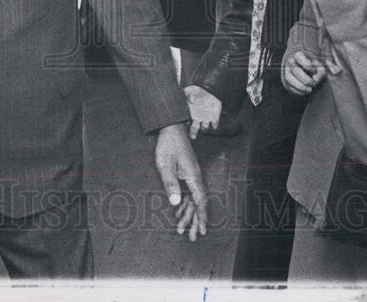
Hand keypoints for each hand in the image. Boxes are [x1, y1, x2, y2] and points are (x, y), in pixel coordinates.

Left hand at [155, 123, 206, 240]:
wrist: (171, 128)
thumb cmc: (168, 145)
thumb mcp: (165, 165)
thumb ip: (170, 184)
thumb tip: (175, 203)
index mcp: (193, 176)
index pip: (200, 201)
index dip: (201, 216)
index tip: (201, 230)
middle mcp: (195, 177)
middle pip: (197, 203)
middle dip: (194, 221)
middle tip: (191, 237)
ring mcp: (191, 175)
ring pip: (192, 199)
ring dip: (188, 214)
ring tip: (182, 229)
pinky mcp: (186, 173)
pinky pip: (187, 192)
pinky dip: (183, 204)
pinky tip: (178, 213)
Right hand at [184, 85, 221, 139]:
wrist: (209, 90)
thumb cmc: (197, 91)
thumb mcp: (189, 91)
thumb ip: (187, 95)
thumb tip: (190, 101)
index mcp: (191, 113)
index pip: (187, 123)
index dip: (186, 125)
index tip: (186, 125)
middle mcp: (198, 118)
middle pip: (194, 129)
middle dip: (193, 134)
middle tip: (193, 137)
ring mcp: (206, 118)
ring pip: (205, 128)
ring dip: (205, 127)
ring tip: (205, 124)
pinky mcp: (215, 117)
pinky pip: (215, 125)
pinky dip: (214, 125)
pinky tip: (213, 122)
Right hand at [282, 49, 339, 94]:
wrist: (303, 69)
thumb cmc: (314, 66)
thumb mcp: (320, 64)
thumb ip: (325, 68)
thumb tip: (328, 74)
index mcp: (299, 55)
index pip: (300, 57)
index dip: (307, 64)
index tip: (314, 70)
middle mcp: (291, 62)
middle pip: (295, 70)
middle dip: (304, 78)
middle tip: (313, 84)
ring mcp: (287, 71)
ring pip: (290, 79)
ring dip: (300, 86)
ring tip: (309, 90)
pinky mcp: (287, 80)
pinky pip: (289, 86)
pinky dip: (297, 91)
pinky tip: (305, 92)